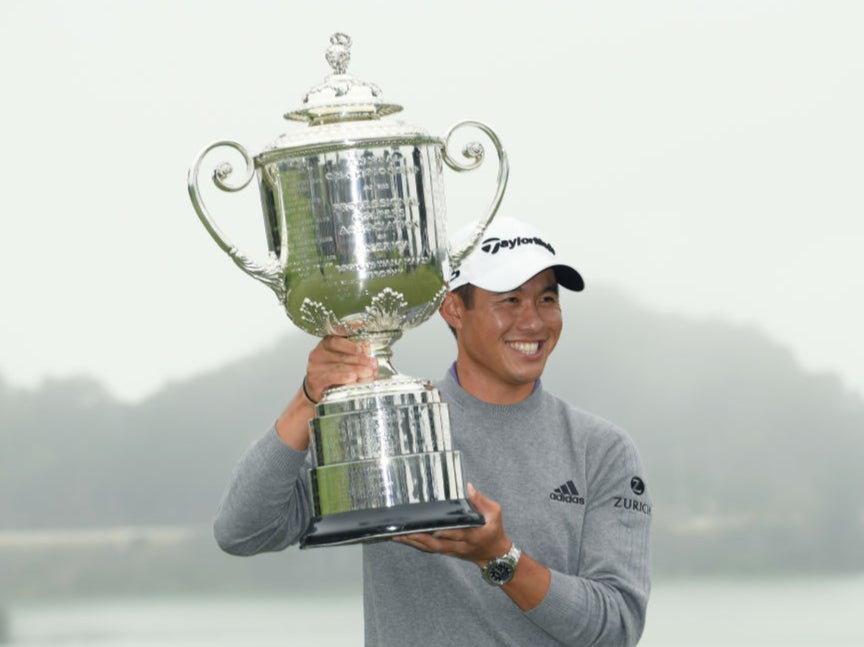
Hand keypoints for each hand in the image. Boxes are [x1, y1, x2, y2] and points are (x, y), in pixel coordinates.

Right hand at [303, 336, 378, 402]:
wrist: (318, 391)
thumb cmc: (334, 373)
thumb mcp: (346, 360)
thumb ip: (361, 354)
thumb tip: (386, 351)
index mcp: (327, 344)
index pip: (337, 338)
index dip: (351, 342)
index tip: (364, 346)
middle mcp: (319, 353)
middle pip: (341, 353)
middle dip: (360, 358)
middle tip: (372, 363)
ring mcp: (315, 367)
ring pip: (338, 366)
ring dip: (355, 369)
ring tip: (368, 372)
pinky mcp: (315, 380)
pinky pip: (330, 377)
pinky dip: (342, 377)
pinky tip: (352, 378)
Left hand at [393, 484, 510, 565]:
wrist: (495, 555)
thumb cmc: (494, 531)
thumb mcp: (494, 513)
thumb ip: (481, 500)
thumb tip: (468, 487)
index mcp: (473, 535)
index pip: (458, 534)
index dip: (446, 532)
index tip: (434, 529)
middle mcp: (460, 545)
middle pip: (438, 544)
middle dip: (420, 539)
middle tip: (404, 532)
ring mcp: (453, 550)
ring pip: (431, 548)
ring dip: (414, 543)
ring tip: (398, 536)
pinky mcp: (448, 552)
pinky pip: (430, 549)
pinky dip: (417, 544)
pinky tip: (405, 539)